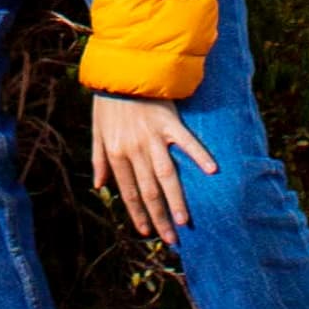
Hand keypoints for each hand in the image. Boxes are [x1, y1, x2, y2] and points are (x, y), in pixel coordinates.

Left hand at [90, 92, 216, 245]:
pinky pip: (186, 142)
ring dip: (176, 199)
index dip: (137, 213)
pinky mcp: (168, 121)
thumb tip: (100, 186)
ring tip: (184, 221)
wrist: (119, 70)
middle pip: (149, 190)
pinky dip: (199, 155)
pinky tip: (212, 171)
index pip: (129, 191)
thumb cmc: (108, 102)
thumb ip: (99, 160)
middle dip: (159, 217)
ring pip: (166, 175)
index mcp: (116, 153)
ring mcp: (152, 136)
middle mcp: (134, 149)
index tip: (147, 232)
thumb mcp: (97, 131)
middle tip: (171, 239)